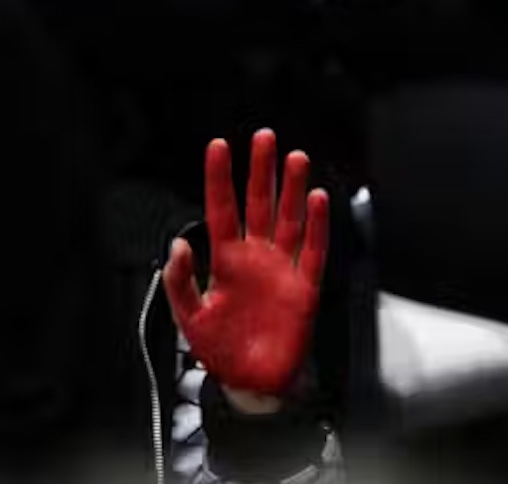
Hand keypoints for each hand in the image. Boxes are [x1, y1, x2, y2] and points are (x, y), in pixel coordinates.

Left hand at [164, 131, 329, 401]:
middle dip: (261, 170)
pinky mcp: (305, 285)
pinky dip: (317, 224)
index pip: (222, 210)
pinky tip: (317, 199)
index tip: (218, 146)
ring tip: (295, 157)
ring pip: (289, 218)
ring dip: (292, 188)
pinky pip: (314, 249)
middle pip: (260, 204)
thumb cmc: (221, 350)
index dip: (220, 179)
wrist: (255, 382)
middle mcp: (256, 256)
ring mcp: (283, 268)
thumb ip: (182, 282)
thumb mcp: (190, 319)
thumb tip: (178, 244)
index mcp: (226, 261)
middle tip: (264, 138)